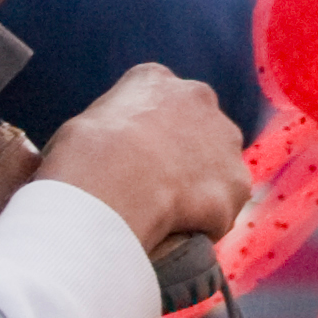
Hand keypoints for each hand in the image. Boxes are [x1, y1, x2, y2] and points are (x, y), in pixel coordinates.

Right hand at [32, 60, 249, 263]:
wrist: (110, 186)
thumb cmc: (83, 158)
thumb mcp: (86, 126)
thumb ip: (113, 128)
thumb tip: (112, 157)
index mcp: (155, 80)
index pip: (163, 103)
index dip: (154, 135)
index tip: (140, 161)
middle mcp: (198, 99)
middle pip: (199, 130)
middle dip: (188, 157)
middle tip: (160, 190)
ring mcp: (223, 140)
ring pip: (217, 169)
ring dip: (203, 190)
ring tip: (170, 219)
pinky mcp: (234, 182)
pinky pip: (223, 208)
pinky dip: (208, 224)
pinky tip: (183, 237)